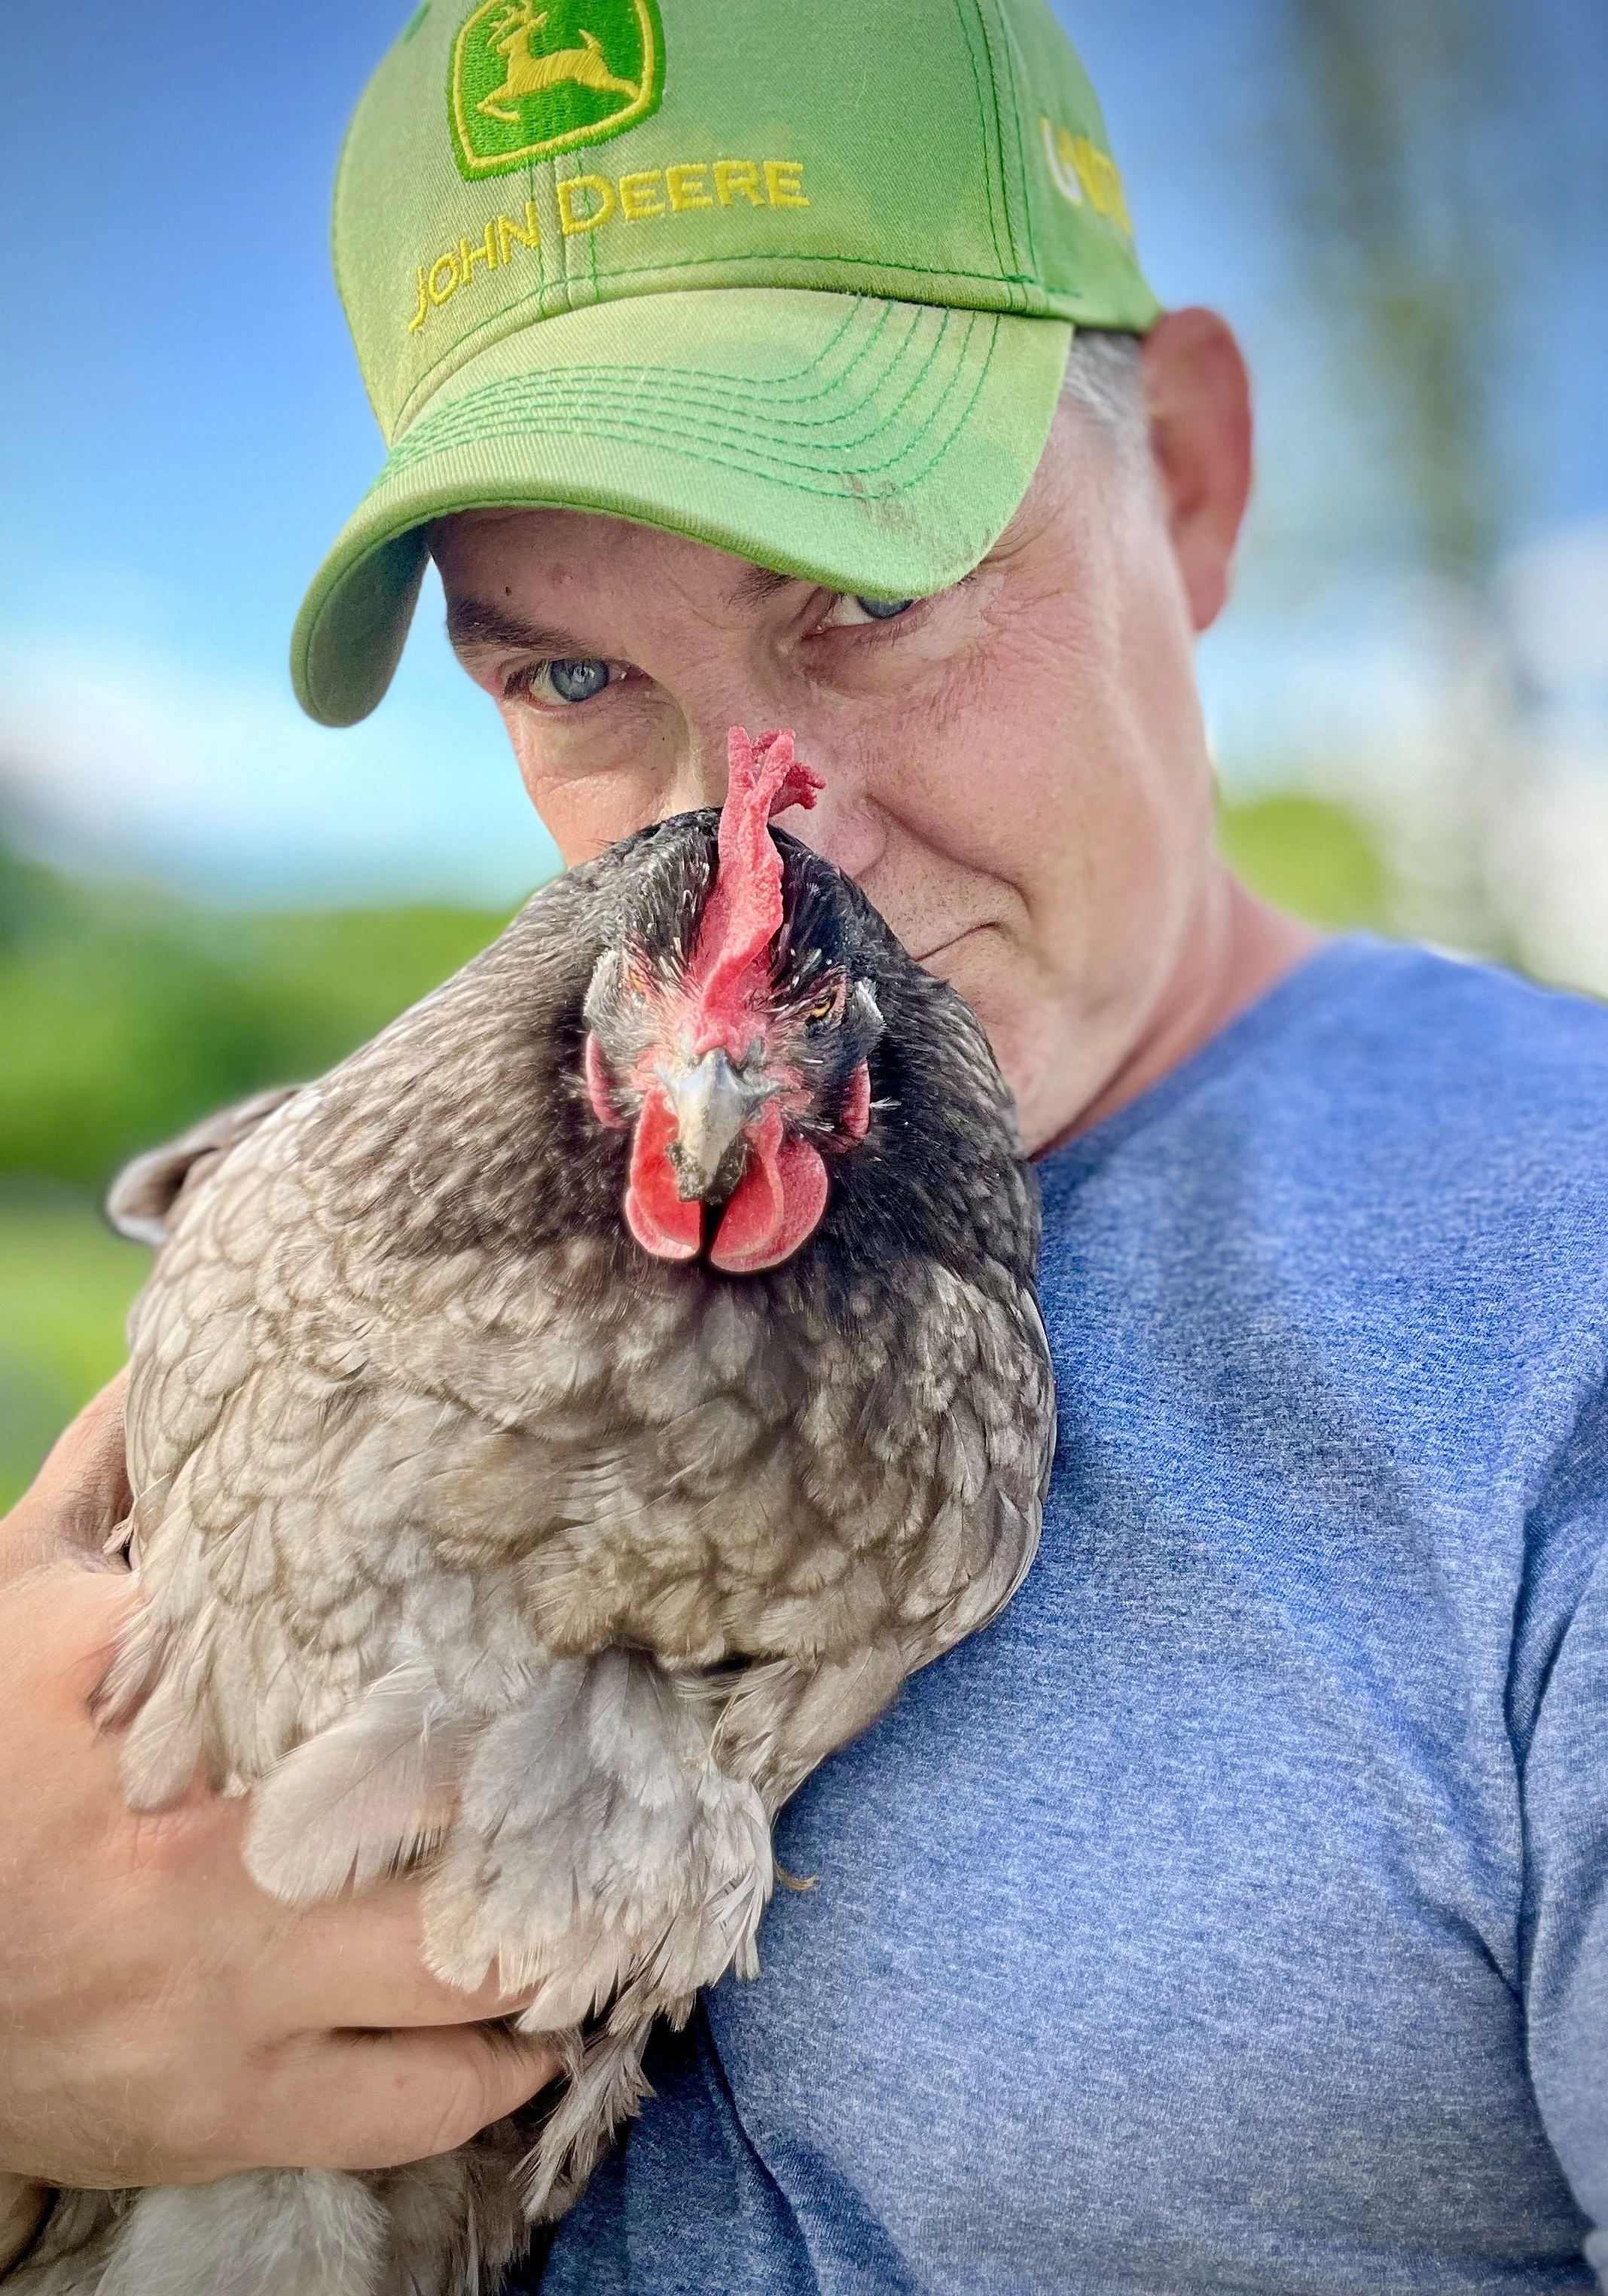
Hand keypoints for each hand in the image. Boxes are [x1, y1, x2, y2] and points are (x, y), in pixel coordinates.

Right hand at [0, 1397, 559, 2271]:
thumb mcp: (13, 1594)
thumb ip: (114, 1472)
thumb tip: (202, 1353)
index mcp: (159, 1694)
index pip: (377, 1647)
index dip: (512, 1647)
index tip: (604, 1629)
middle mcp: (206, 1850)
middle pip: (461, 1820)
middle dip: (578, 1798)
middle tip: (661, 1763)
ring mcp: (226, 1992)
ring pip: (467, 1978)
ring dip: (572, 1938)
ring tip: (635, 1889)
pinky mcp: (230, 2110)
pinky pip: (418, 2110)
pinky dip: (506, 2070)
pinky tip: (545, 2023)